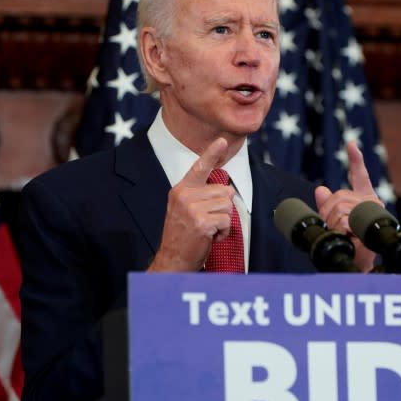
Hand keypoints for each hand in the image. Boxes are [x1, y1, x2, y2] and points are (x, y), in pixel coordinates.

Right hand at [148, 138, 234, 271]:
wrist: (173, 258)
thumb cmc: (183, 235)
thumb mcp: (186, 209)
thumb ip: (201, 195)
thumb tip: (227, 190)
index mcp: (181, 190)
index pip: (199, 167)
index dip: (212, 153)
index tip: (222, 141)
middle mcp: (185, 196)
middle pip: (224, 191)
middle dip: (223, 207)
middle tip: (209, 221)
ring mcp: (192, 209)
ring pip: (227, 205)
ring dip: (224, 220)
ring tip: (209, 228)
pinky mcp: (201, 222)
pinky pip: (227, 220)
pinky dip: (224, 231)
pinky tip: (211, 236)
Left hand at [315, 142, 382, 271]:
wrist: (358, 267)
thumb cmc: (349, 245)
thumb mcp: (335, 224)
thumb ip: (328, 206)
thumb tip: (320, 190)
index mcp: (363, 199)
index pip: (360, 176)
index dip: (356, 160)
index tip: (351, 144)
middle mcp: (371, 201)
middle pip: (338, 195)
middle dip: (327, 213)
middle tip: (332, 229)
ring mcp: (373, 211)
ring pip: (338, 208)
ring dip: (332, 225)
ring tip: (341, 236)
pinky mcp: (371, 223)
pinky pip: (343, 220)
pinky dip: (339, 231)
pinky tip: (346, 238)